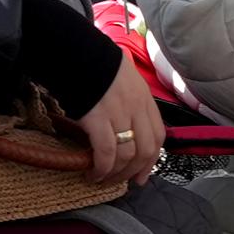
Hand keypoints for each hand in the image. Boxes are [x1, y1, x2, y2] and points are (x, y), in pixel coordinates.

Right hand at [73, 56, 166, 190]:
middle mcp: (136, 107)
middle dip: (135, 171)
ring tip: (103, 179)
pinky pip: (107, 152)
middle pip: (146, 149)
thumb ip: (129, 102)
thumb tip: (123, 127)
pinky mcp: (98, 119)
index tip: (143, 175)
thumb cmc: (94, 65)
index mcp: (144, 98)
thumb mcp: (122, 81)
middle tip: (122, 182)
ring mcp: (119, 113)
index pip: (158, 135)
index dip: (152, 159)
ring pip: (128, 155)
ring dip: (116, 173)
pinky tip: (94, 173)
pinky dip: (102, 168)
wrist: (75, 51)